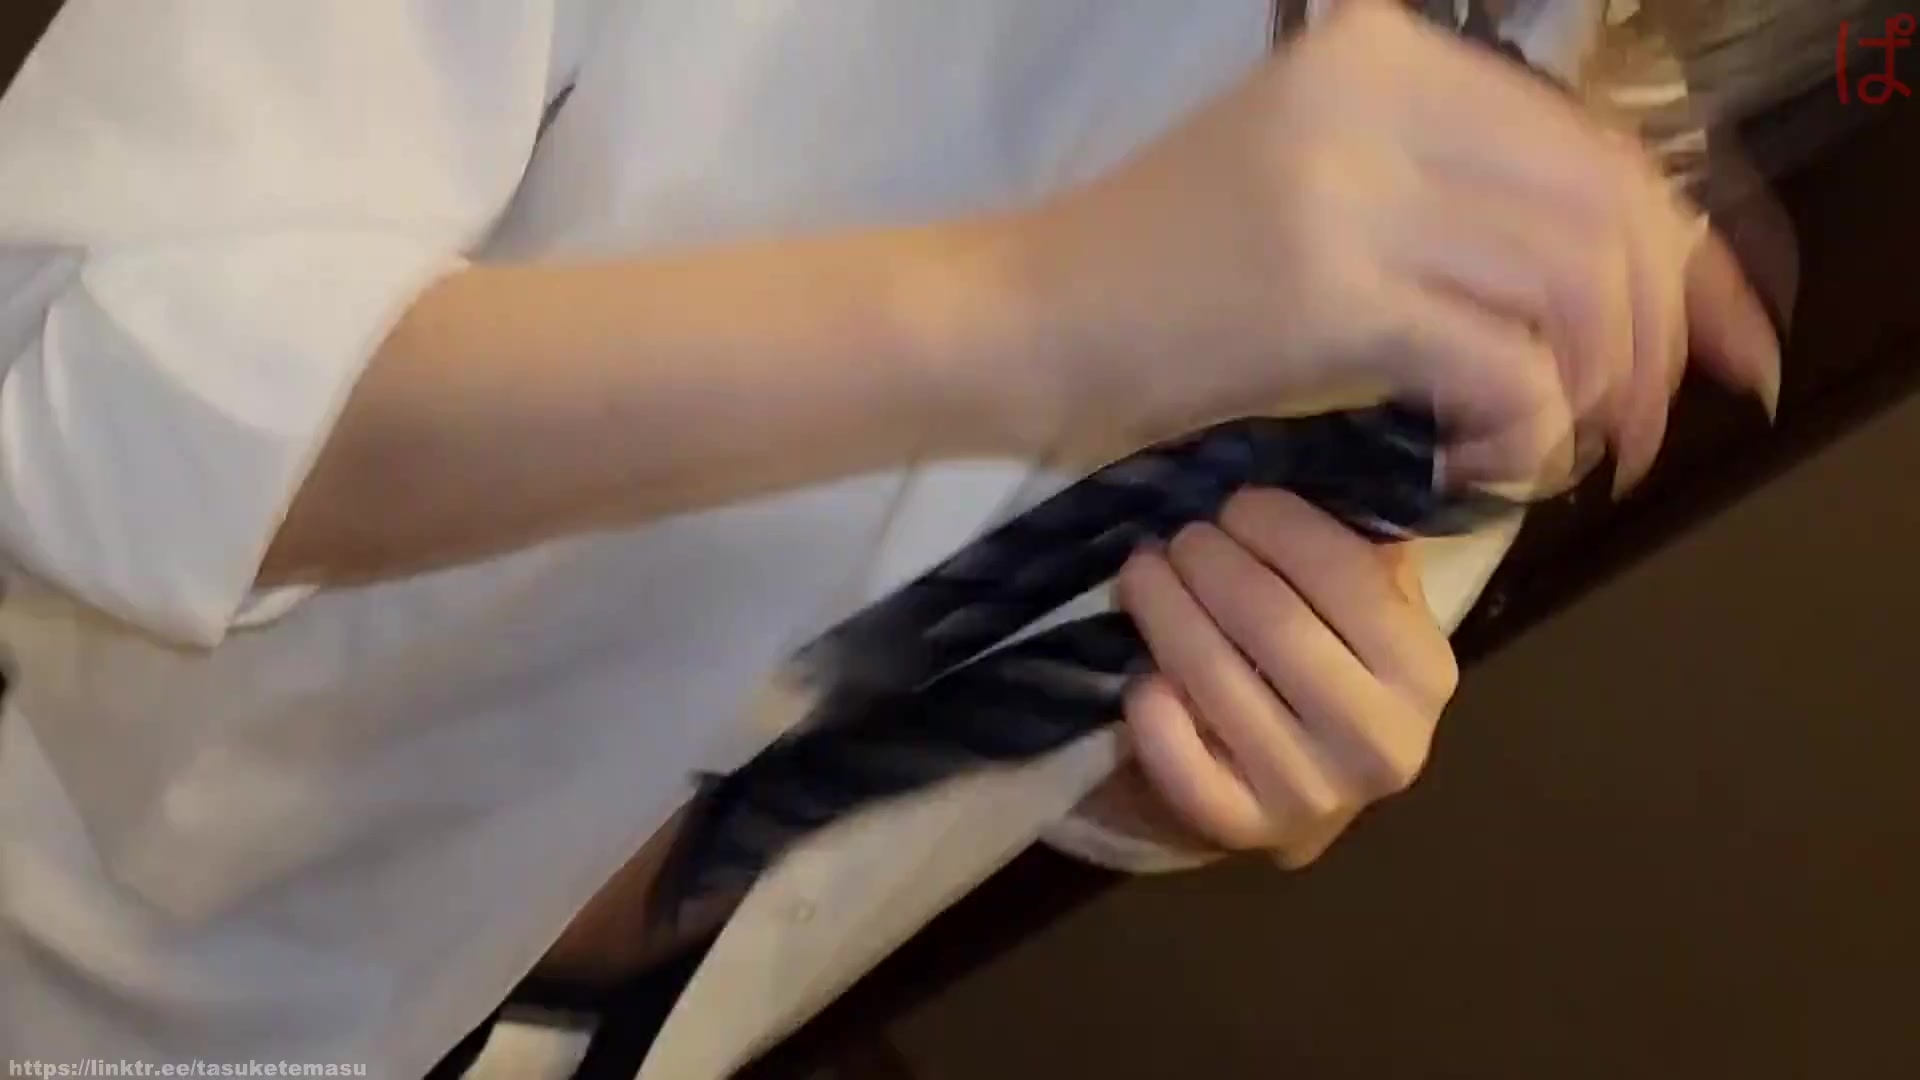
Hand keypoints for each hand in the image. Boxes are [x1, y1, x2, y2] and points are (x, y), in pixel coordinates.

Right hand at [1010, 0, 1779, 492]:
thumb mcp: (1325, 184)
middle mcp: (1383, 91)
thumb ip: (1459, 199)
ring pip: (1572, 288)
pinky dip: (1520, 428)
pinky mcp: (1326, 289)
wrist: (1027, 317)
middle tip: (1638, 431)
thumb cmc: (1168, 270)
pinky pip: (1501, 362)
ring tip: (1552, 451)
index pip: (1596, 147)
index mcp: (1388, 53)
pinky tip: (1476, 462)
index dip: (1689, 256)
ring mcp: (1353, 185)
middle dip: (1661, 338)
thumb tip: (1629, 276)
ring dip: (1592, 394)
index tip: (1722, 345)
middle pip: (1609, 213)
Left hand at [1101, 489, 1457, 865]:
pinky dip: (1152, 714)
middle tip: (1178, 534)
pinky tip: (1141, 675)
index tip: (1237, 501)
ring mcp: (1311, 793)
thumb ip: (1364, 538)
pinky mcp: (1243, 829)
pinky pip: (1180, 765)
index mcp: (1424, 671)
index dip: (1279, 524)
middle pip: (1270, 622)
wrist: (1311, 781)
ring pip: (1214, 680)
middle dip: (1210, 561)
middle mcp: (1381, 742)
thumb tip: (1339, 454)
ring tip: (1141, 572)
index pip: (1346, 574)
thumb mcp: (1373, 603)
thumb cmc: (1337, 663)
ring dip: (1165, 612)